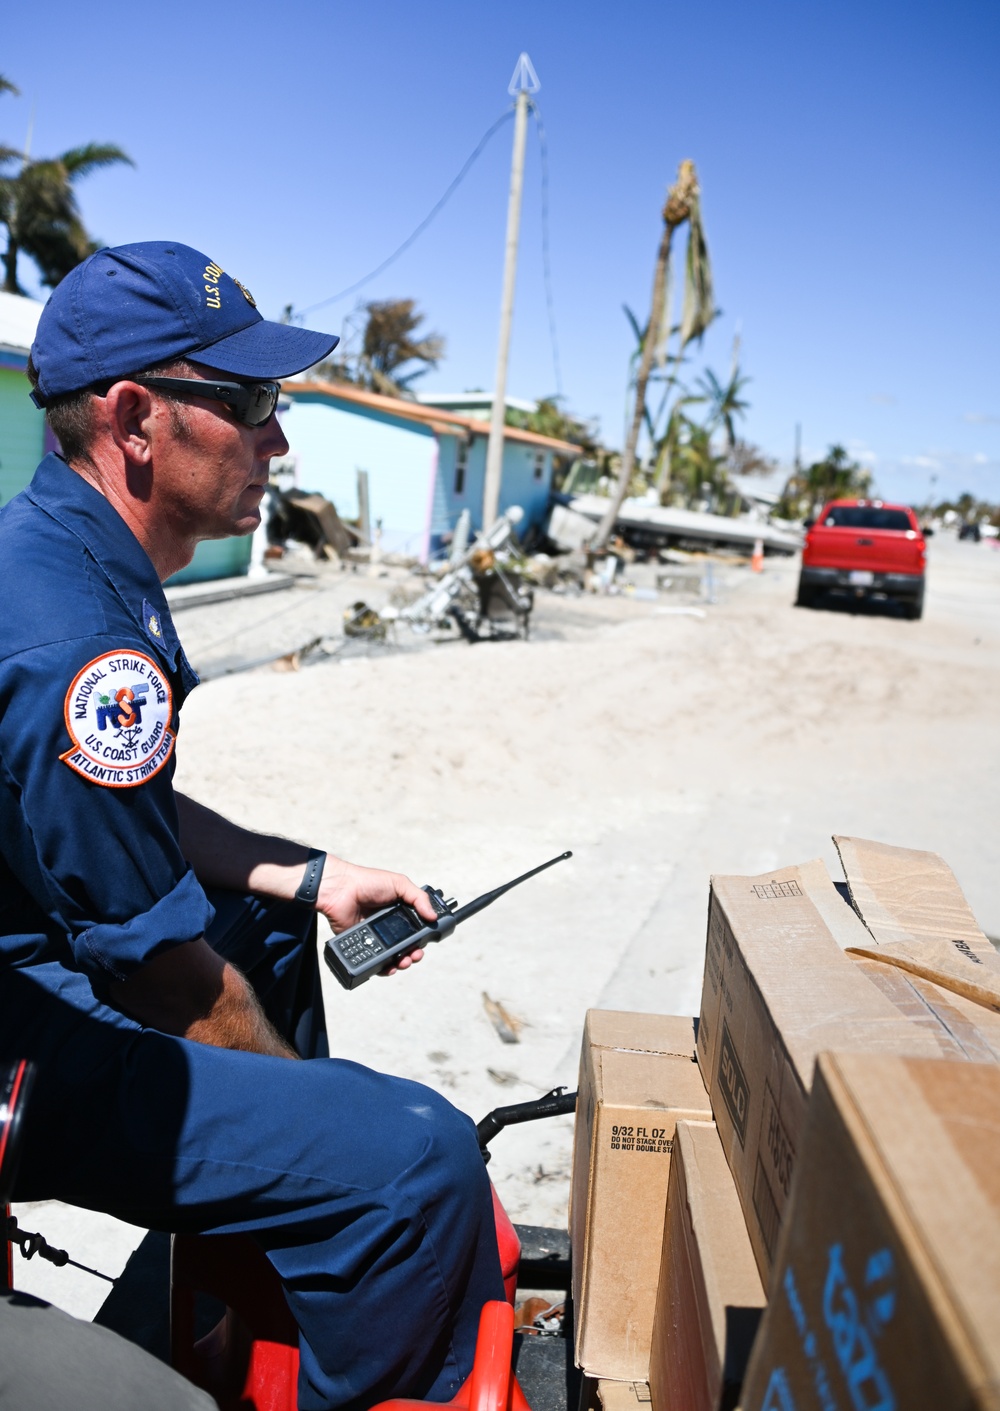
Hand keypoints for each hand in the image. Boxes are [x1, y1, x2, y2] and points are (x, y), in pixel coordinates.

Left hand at [317, 858, 438, 973]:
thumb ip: (419, 898)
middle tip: (415, 955)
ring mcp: (376, 936)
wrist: (340, 891)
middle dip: (414, 953)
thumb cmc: (367, 882)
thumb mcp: (399, 884)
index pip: (416, 928)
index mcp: (399, 911)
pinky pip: (376, 961)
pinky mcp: (364, 945)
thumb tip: (433, 917)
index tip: (425, 943)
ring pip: (393, 956)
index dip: (422, 938)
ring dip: (401, 962)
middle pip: (407, 946)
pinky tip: (389, 967)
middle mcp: (389, 925)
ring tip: (403, 962)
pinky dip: (384, 967)